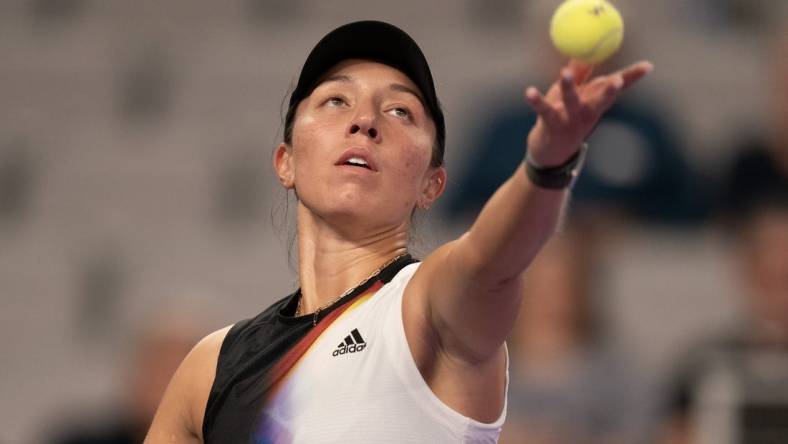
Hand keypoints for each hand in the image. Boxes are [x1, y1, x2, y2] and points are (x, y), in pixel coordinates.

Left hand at [524, 60, 653, 165]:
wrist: (551, 154)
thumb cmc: (564, 118)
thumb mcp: (575, 95)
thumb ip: (580, 73)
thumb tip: (586, 52)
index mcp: (595, 102)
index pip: (617, 87)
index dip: (632, 77)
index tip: (648, 66)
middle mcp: (587, 112)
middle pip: (601, 99)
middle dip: (610, 91)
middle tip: (617, 80)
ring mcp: (570, 120)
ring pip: (572, 101)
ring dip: (569, 87)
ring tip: (565, 72)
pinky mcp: (551, 125)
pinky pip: (544, 110)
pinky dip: (536, 101)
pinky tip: (529, 92)